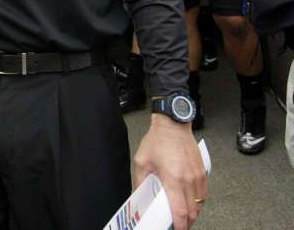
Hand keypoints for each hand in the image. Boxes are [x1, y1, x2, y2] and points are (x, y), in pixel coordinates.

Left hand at [133, 114, 207, 229]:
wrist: (173, 125)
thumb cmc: (157, 140)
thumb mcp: (142, 162)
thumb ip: (140, 182)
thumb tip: (140, 195)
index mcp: (173, 179)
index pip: (180, 210)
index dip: (180, 225)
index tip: (177, 229)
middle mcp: (188, 180)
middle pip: (192, 211)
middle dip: (186, 221)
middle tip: (177, 224)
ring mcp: (198, 176)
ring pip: (200, 204)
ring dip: (193, 212)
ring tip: (183, 214)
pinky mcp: (202, 172)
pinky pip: (204, 194)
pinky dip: (198, 202)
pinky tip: (190, 201)